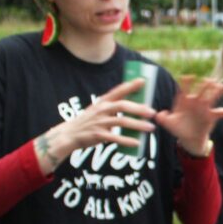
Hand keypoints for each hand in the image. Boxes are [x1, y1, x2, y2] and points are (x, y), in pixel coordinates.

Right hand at [38, 78, 156, 171]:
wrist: (69, 134)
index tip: (143, 81)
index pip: (118, 91)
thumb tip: (134, 106)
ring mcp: (100, 123)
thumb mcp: (98, 109)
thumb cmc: (88, 121)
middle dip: (139, 109)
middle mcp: (101, 110)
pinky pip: (115, 138)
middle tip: (152, 112)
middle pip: (123, 106)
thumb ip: (112, 106)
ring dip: (138, 125)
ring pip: (122, 122)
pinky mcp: (98, 135)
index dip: (130, 86)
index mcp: (102, 102)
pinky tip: (137, 143)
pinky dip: (127, 141)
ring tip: (150, 128)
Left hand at [154, 78, 222, 155]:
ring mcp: (204, 108)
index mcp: (184, 101)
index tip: (188, 77)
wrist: (188, 138)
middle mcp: (195, 102)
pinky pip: (219, 113)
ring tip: (222, 86)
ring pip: (211, 98)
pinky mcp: (210, 116)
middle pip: (200, 91)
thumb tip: (159, 115)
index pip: (184, 89)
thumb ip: (163, 119)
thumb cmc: (178, 128)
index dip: (186, 83)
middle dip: (204, 85)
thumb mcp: (169, 124)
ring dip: (216, 92)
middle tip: (209, 79)